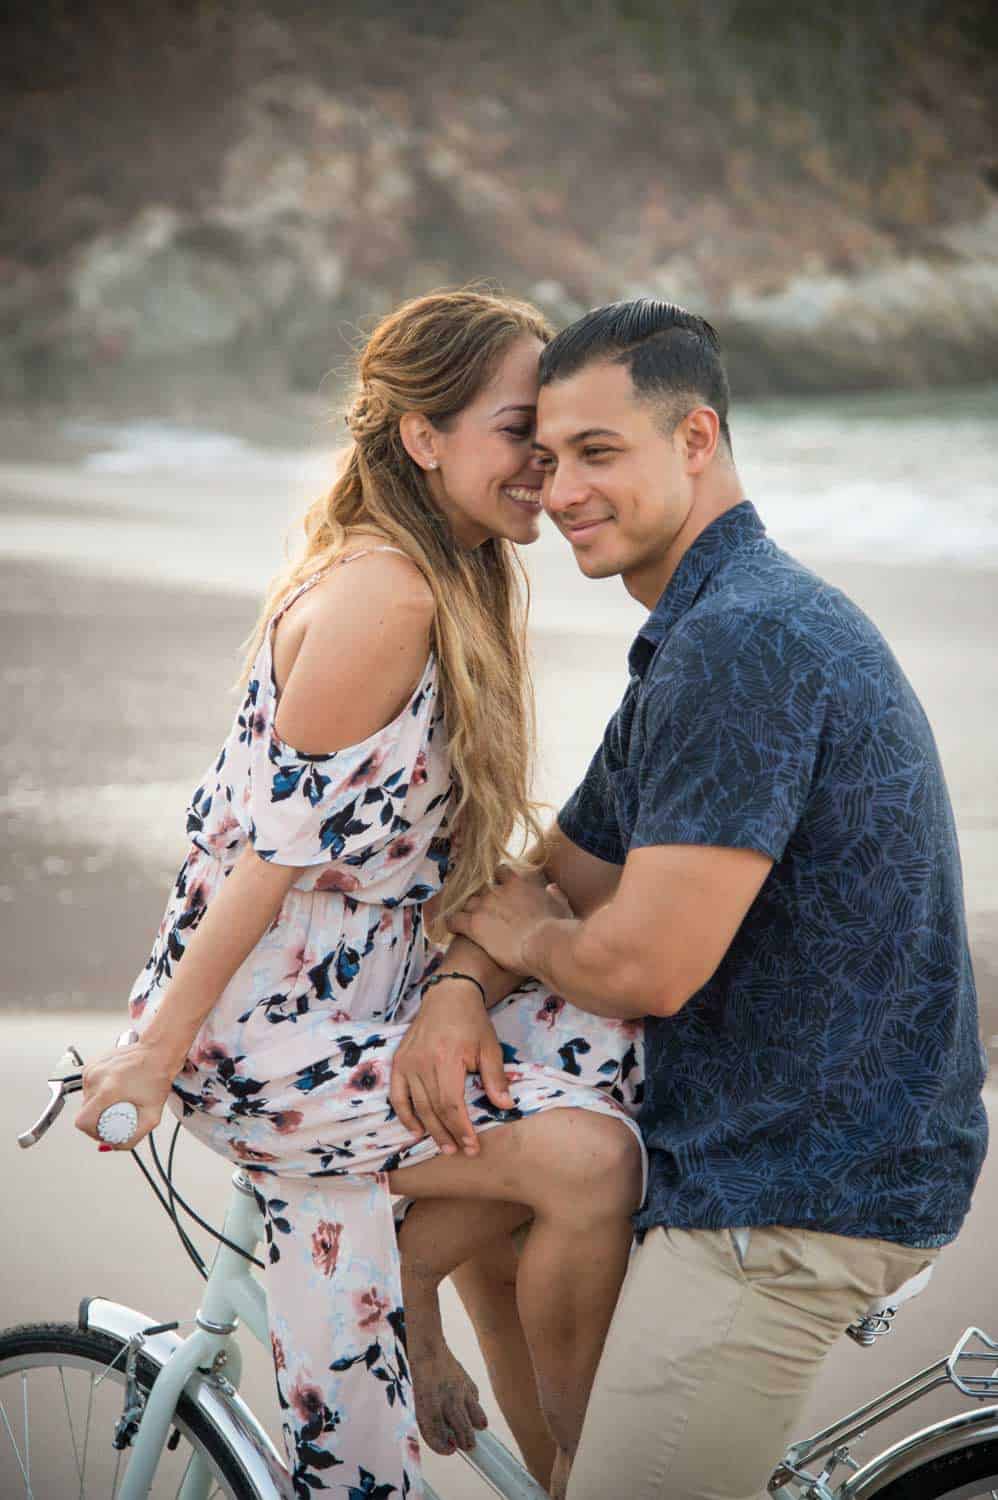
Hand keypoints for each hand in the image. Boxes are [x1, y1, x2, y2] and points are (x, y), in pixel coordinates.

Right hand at [75, 1038, 178, 1149]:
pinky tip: (115, 1088)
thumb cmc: (157, 1077)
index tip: (105, 1131)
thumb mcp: (152, 1115)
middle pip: (85, 1112)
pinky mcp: (92, 1065)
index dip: (93, 1132)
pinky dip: (99, 1093)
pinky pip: (89, 1087)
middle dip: (99, 1119)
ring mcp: (92, 1070)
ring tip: (119, 1098)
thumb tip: (114, 1146)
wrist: (158, 1051)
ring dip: (99, 1105)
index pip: (83, 1121)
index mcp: (108, 1090)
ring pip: (86, 1100)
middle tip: (118, 1115)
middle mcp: (96, 1078)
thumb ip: (132, 1137)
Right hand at [390, 983, 512, 1156]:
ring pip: (416, 1106)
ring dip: (429, 1130)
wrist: (448, 995)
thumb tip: (505, 1106)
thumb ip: (495, 1078)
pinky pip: (397, 1095)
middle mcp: (422, 1062)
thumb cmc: (472, 1022)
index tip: (472, 1146)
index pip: (450, 1105)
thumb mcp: (490, 1047)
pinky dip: (404, 1115)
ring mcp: (407, 1062)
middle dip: (448, 1135)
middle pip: (432, 1109)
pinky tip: (416, 1130)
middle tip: (460, 1151)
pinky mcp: (399, 1061)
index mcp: (446, 1059)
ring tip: (444, 1147)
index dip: (461, 1129)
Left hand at [448, 866, 574, 973]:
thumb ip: (555, 895)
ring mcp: (483, 906)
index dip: (497, 880)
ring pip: (466, 903)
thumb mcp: (561, 907)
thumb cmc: (558, 929)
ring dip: (467, 911)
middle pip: (480, 888)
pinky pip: (454, 920)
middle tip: (482, 910)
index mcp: (518, 883)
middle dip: (481, 898)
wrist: (546, 945)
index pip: (501, 871)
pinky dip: (451, 924)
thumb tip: (552, 888)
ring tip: (466, 920)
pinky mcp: (473, 925)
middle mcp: (498, 890)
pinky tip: (452, 929)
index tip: (498, 888)